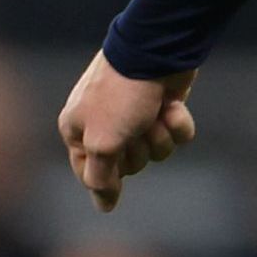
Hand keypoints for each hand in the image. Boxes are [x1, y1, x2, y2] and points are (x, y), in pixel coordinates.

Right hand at [57, 53, 197, 209]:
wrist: (154, 50)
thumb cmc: (120, 96)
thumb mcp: (101, 143)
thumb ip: (100, 178)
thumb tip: (103, 206)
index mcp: (79, 131)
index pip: (91, 175)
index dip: (108, 176)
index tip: (117, 164)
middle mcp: (105, 126)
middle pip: (128, 167)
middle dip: (138, 151)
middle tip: (134, 128)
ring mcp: (136, 116)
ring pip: (155, 152)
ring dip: (160, 136)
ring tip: (155, 114)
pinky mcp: (163, 107)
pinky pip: (176, 134)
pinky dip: (177, 123)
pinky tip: (171, 105)